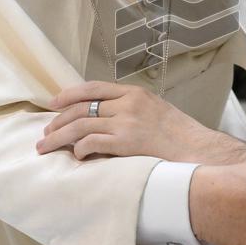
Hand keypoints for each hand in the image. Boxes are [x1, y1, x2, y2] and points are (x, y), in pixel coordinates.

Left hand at [38, 81, 245, 163]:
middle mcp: (128, 104)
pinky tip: (76, 156)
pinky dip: (79, 150)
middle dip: (58, 121)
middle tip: (45, 133)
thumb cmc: (181, 136)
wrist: (200, 150)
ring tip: (46, 147)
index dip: (68, 95)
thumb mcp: (157, 111)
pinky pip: (92, 143)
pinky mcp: (126, 142)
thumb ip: (132, 110)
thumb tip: (105, 120)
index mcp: (135, 93)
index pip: (93, 87)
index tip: (52, 103)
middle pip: (81, 107)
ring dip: (59, 137)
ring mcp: (127, 122)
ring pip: (80, 125)